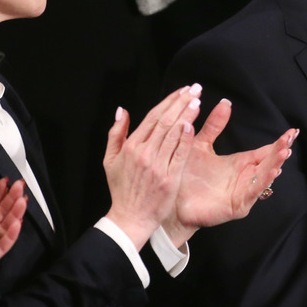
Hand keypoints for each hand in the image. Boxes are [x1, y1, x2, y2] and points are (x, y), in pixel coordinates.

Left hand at [0, 177, 26, 300]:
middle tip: (19, 185)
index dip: (0, 191)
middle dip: (12, 198)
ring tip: (22, 201)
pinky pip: (2, 245)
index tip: (7, 181)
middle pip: (2, 211)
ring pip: (6, 226)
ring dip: (16, 213)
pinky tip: (17, 224)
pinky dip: (11, 235)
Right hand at [103, 86, 199, 249]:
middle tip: (195, 88)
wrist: (130, 218)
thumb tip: (121, 111)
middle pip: (165, 121)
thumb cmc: (122, 189)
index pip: (153, 117)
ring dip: (186, 115)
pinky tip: (192, 125)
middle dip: (182, 102)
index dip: (169, 101)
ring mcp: (157, 165)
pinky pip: (179, 154)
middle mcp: (144, 153)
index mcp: (131, 146)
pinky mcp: (169, 178)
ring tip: (197, 100)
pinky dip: (185, 139)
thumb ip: (115, 134)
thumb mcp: (109, 160)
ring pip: (173, 134)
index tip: (182, 90)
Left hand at [163, 99, 296, 246]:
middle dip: (280, 150)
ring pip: (264, 177)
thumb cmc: (186, 176)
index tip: (292, 132)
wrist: (171, 201)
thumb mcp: (201, 145)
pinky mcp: (237, 206)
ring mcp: (243, 192)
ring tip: (285, 152)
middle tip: (290, 138)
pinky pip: (253, 193)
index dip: (279, 142)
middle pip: (269, 162)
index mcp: (240, 163)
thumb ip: (214, 126)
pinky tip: (272, 171)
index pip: (265, 151)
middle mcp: (245, 177)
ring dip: (275, 165)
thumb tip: (225, 102)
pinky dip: (263, 182)